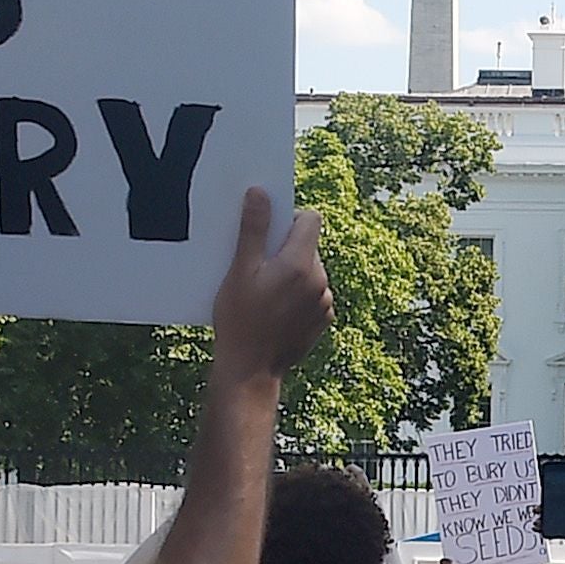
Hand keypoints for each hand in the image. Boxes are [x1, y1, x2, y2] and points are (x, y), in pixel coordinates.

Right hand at [212, 188, 335, 380]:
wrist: (250, 370)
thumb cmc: (240, 319)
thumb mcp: (240, 270)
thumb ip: (253, 229)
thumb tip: (259, 193)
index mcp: (301, 263)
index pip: (311, 219)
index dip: (290, 219)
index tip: (268, 233)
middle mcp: (320, 280)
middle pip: (309, 246)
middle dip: (287, 249)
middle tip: (258, 268)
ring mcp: (324, 302)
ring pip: (311, 271)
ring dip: (293, 273)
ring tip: (264, 293)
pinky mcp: (323, 320)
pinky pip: (314, 294)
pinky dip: (298, 296)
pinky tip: (275, 310)